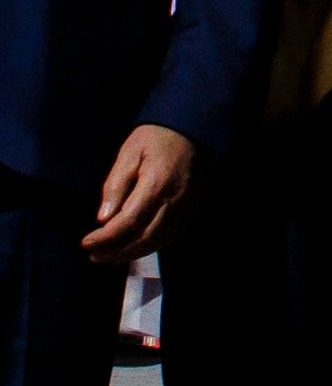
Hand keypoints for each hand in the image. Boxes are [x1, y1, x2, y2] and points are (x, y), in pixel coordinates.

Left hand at [84, 125, 193, 261]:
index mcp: (156, 184)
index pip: (129, 221)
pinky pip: (170, 235)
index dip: (106, 237)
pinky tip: (133, 247)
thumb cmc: (154, 138)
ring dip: (133, 253)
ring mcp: (186, 206)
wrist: (191, 129)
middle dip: (117, 251)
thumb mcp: (128, 154)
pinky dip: (150, 245)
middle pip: (145, 237)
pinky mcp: (191, 208)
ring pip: (159, 240)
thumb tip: (103, 218)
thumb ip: (115, 186)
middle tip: (94, 256)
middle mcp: (174, 199)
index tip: (85, 243)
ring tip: (109, 256)